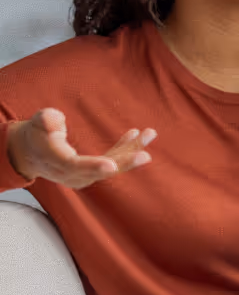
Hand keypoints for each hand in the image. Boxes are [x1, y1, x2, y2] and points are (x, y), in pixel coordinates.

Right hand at [7, 108, 156, 188]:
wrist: (31, 152)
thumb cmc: (36, 133)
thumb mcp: (36, 122)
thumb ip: (45, 120)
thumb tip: (52, 121)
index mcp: (55, 161)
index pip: (75, 166)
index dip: (94, 166)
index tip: (112, 165)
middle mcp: (71, 173)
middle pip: (100, 171)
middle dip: (124, 162)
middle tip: (146, 155)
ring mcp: (83, 174)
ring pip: (110, 165)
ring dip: (131, 151)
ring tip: (150, 133)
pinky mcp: (91, 170)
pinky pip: (111, 160)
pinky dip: (125, 148)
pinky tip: (137, 134)